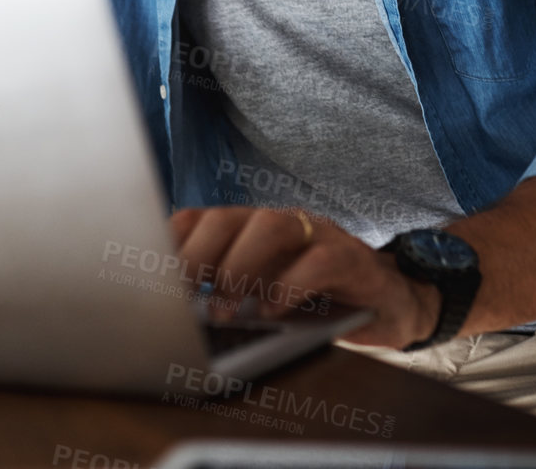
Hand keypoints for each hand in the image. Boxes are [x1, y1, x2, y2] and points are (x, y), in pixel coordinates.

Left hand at [170, 206, 440, 349]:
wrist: (389, 302)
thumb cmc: (316, 303)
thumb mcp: (263, 298)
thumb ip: (225, 296)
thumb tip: (172, 318)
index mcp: (249, 229)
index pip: (198, 219)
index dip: (168, 243)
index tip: (146, 278)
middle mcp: (280, 223)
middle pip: (227, 217)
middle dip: (197, 255)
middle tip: (183, 297)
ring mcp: (318, 235)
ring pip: (272, 226)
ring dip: (241, 266)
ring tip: (226, 307)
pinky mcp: (353, 258)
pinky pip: (320, 260)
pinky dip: (292, 284)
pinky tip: (273, 310)